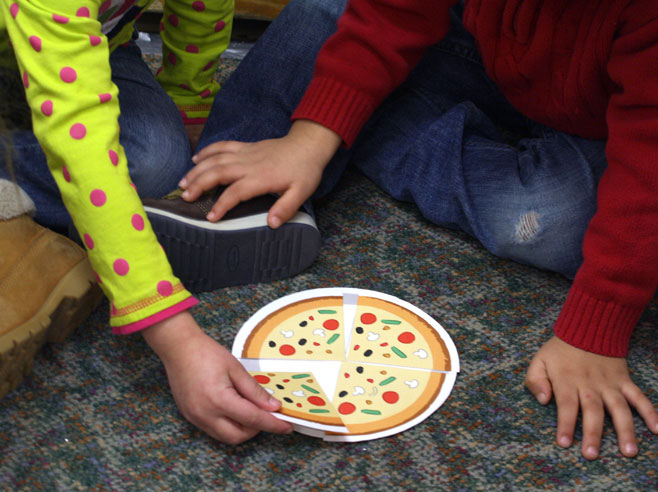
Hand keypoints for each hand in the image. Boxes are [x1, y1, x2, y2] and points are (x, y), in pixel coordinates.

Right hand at [142, 311, 292, 443]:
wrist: (179, 348)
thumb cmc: (206, 353)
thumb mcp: (236, 368)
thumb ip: (255, 391)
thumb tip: (273, 406)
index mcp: (219, 400)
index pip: (253, 420)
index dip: (272, 424)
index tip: (286, 426)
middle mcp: (206, 414)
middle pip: (238, 436)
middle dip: (256, 429)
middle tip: (266, 414)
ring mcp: (195, 418)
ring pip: (225, 437)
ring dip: (242, 429)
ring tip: (250, 410)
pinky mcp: (190, 417)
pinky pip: (213, 430)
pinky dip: (228, 425)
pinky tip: (234, 410)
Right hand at [179, 120, 341, 227]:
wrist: (308, 145)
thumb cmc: (305, 170)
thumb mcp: (301, 192)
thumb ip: (286, 208)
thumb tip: (271, 223)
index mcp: (261, 178)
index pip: (235, 192)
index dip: (221, 205)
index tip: (211, 217)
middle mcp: (249, 164)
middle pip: (218, 172)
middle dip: (199, 184)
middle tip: (185, 197)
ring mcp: (245, 153)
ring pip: (216, 159)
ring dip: (197, 170)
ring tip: (182, 183)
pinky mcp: (246, 147)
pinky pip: (222, 146)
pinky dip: (207, 151)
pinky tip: (196, 159)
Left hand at [525, 336, 657, 458]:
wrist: (587, 328)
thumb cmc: (559, 350)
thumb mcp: (539, 361)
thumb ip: (535, 380)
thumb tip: (543, 400)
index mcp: (567, 380)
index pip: (566, 405)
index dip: (565, 424)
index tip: (564, 443)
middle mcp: (589, 384)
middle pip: (593, 411)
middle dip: (592, 433)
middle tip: (591, 454)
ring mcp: (609, 383)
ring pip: (619, 408)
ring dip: (625, 430)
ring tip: (628, 452)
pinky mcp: (624, 380)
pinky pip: (639, 397)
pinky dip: (650, 412)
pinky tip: (656, 429)